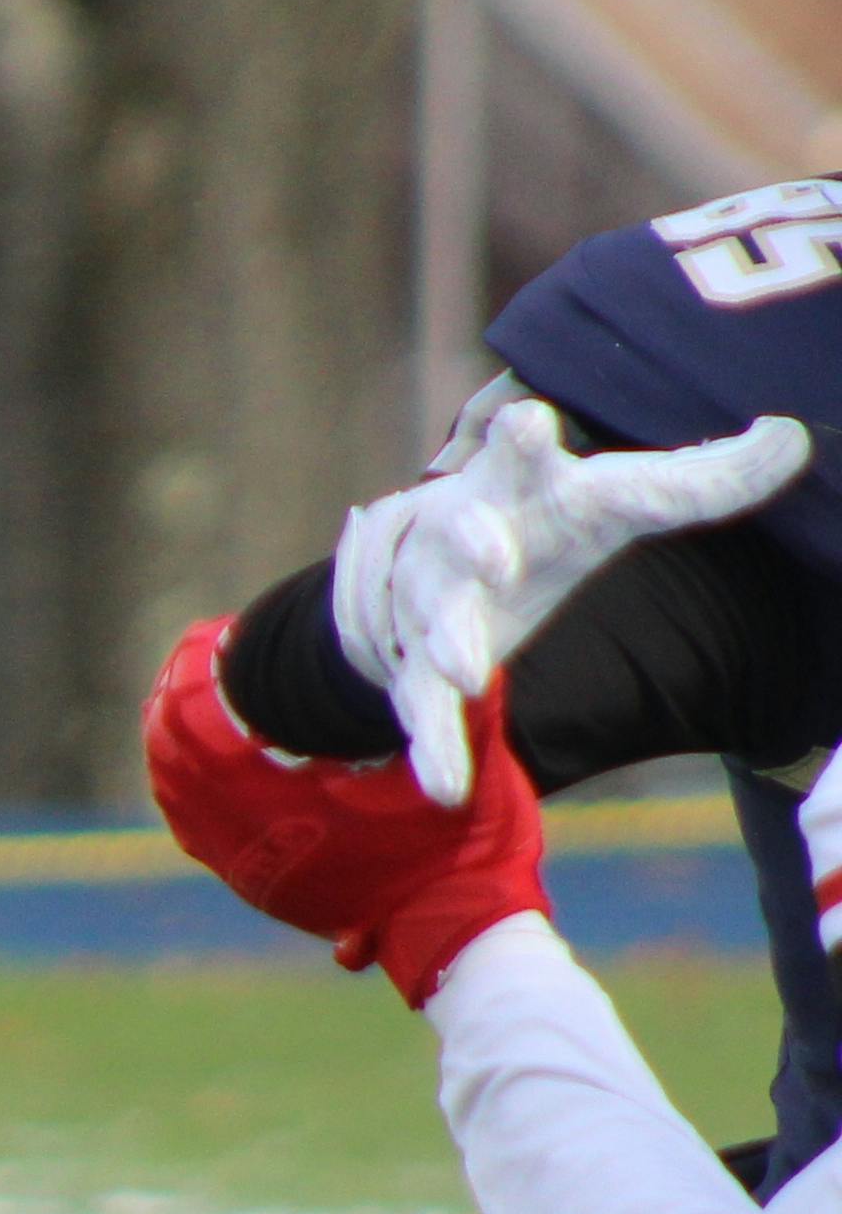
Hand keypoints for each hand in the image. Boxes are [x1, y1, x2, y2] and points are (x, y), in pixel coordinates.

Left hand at [146, 616, 545, 1005]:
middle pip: (179, 768)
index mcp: (292, 809)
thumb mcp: (475, 771)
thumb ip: (467, 713)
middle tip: (182, 659)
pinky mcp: (262, 887)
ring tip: (173, 699)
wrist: (459, 931)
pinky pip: (197, 833)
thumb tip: (479, 661)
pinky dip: (185, 791)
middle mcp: (257, 847)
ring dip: (172, 750)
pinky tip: (188, 767)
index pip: (211, 740)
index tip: (203, 638)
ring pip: (180, 802)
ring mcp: (253, 872)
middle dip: (174, 709)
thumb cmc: (466, 849)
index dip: (198, 684)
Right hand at [335, 390, 807, 805]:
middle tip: (497, 559)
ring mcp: (437, 604)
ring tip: (470, 671)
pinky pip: (423, 707)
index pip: (518, 449)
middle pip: (464, 530)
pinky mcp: (421, 669)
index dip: (519, 437)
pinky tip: (449, 788)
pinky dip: (436, 747)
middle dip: (474, 542)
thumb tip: (792, 438)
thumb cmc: (547, 522)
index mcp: (518, 486)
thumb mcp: (620, 497)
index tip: (525, 424)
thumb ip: (706, 478)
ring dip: (451, 643)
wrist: (434, 572)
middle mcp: (466, 537)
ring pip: (437, 621)